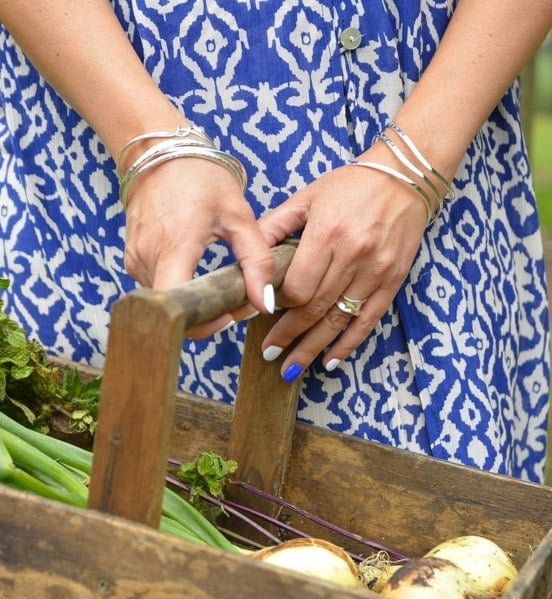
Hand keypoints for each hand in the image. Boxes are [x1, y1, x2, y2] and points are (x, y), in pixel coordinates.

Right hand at [123, 155, 274, 335]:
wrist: (160, 152)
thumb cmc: (201, 178)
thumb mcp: (238, 216)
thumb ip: (256, 261)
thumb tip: (265, 303)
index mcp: (173, 245)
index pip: (176, 307)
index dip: (202, 322)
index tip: (227, 315)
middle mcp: (146, 257)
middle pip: (174, 308)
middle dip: (206, 312)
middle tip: (235, 298)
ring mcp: (135, 258)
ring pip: (167, 300)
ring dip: (194, 300)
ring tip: (220, 283)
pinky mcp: (133, 257)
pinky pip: (158, 286)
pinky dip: (180, 287)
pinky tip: (199, 272)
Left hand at [257, 144, 427, 380]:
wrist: (405, 177)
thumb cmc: (350, 185)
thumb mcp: (307, 197)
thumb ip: (275, 226)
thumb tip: (247, 253)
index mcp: (327, 234)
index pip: (298, 287)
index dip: (278, 305)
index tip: (264, 313)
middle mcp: (353, 256)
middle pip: (315, 308)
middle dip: (289, 335)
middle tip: (270, 352)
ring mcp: (376, 271)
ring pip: (339, 320)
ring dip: (314, 347)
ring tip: (291, 367)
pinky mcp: (393, 280)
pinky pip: (369, 319)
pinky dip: (349, 344)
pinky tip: (331, 360)